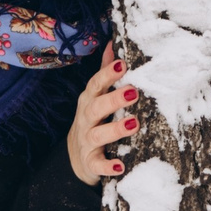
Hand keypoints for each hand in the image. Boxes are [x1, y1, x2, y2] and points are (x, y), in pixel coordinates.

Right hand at [66, 50, 137, 186]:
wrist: (77, 158)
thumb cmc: (93, 121)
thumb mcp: (96, 96)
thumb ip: (105, 72)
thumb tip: (113, 43)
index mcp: (90, 100)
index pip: (96, 84)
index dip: (107, 74)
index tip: (123, 64)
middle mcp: (86, 119)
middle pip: (95, 107)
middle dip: (113, 99)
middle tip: (134, 92)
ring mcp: (87, 141)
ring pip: (97, 134)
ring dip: (115, 129)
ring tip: (134, 123)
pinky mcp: (91, 163)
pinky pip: (97, 165)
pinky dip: (108, 166)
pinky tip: (120, 166)